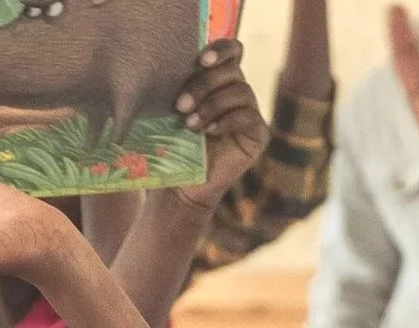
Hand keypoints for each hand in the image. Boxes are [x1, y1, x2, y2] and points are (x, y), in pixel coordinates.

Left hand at [172, 40, 269, 211]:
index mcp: (218, 81)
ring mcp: (250, 113)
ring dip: (212, 105)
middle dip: (204, 84)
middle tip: (180, 106)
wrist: (180, 187)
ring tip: (190, 125)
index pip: (232, 50)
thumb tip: (161, 62)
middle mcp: (237, 93)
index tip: (200, 60)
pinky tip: (209, 132)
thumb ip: (176, 85)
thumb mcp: (168, 112)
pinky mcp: (258, 135)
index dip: (221, 49)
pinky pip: (249, 116)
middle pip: (232, 70)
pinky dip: (228, 121)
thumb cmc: (170, 148)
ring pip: (240, 91)